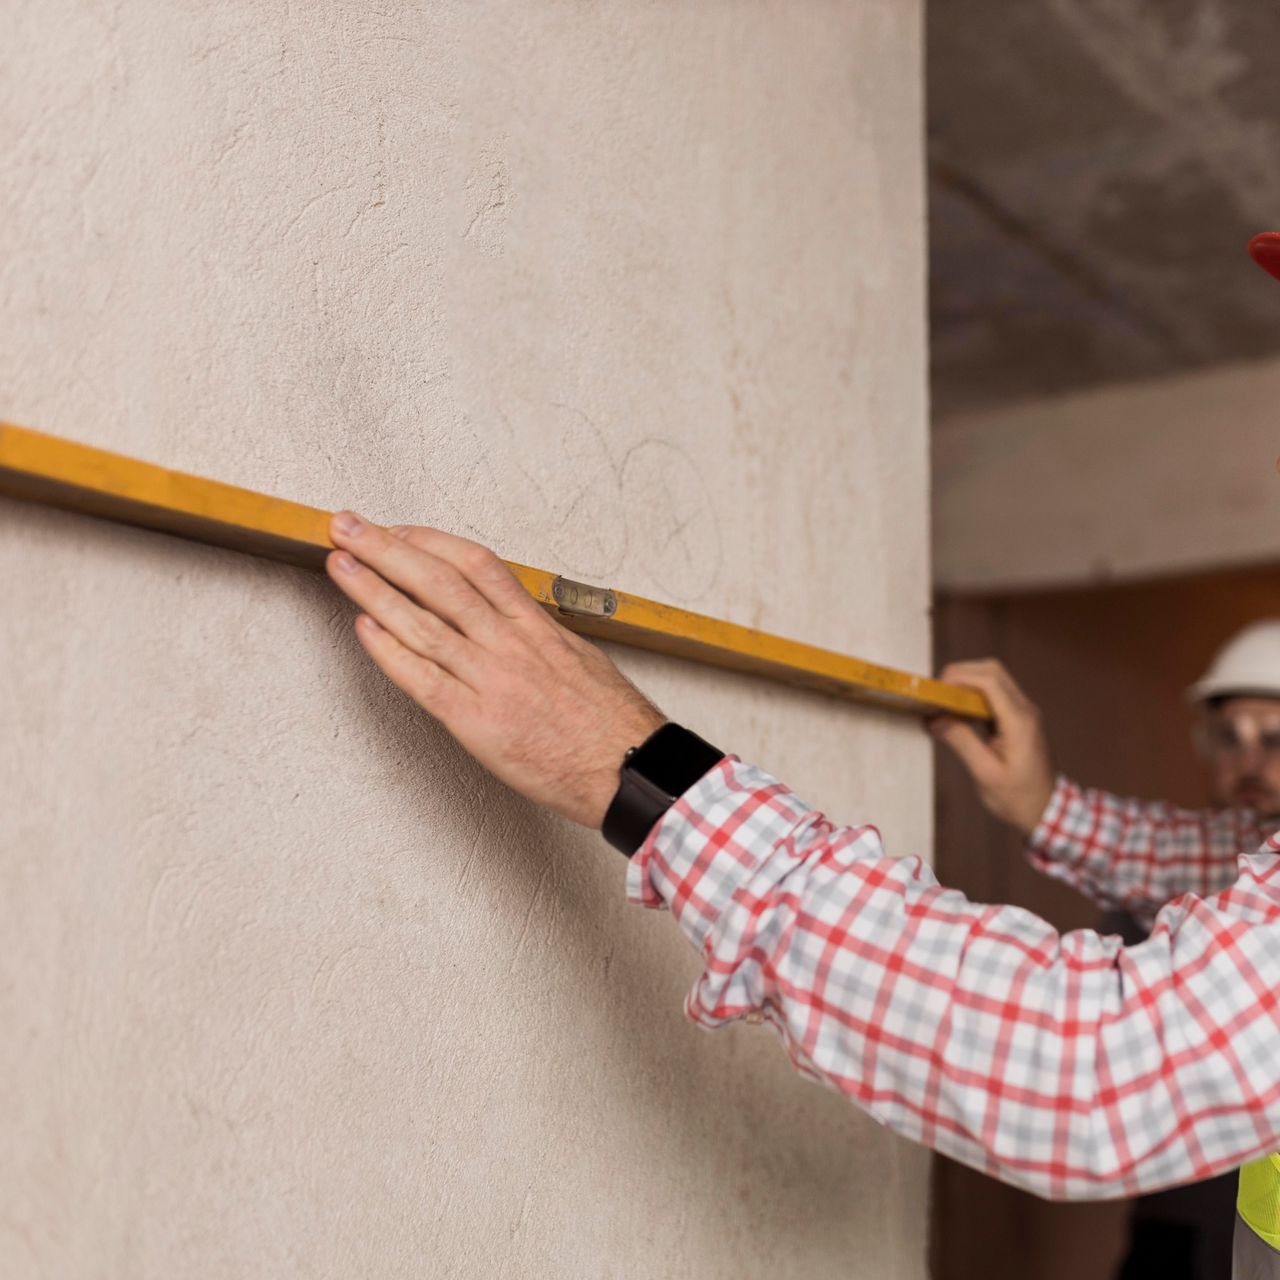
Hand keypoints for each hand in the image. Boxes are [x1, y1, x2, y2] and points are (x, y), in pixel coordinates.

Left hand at [324, 512, 665, 827]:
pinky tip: (364, 628)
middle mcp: (510, 644)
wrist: (629, 767)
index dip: (431, 541)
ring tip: (340, 565)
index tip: (400, 529)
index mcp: (536, 626)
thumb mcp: (580, 658)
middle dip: (387, 548)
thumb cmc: (611, 722)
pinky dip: (390, 652)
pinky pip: (422, 680)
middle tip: (347, 525)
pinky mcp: (476, 721)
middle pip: (440, 581)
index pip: (477, 565)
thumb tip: (508, 621)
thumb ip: (537, 637)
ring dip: (374, 590)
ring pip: (423, 623)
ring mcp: (491, 680)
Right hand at [928, 659, 1054, 835]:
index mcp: (1019, 721)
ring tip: (944, 701)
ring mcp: (1024, 712)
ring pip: (995, 678)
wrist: (1045, 810)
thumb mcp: (985, 773)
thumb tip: (934, 719)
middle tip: (937, 692)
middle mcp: (1025, 710)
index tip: (936, 689)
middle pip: (993, 671)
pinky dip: (974, 694)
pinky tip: (958, 711)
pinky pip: (996, 693)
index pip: (989, 681)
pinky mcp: (1019, 718)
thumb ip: (961, 742)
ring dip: (967, 682)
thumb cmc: (1017, 797)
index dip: (959, 677)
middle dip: (961, 673)